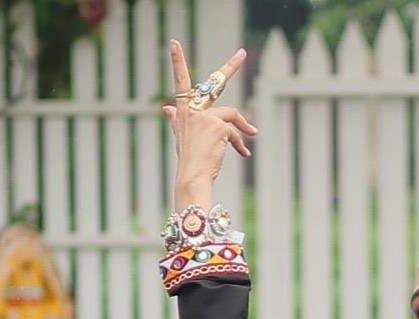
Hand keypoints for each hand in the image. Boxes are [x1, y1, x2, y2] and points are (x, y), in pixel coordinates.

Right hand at [161, 40, 255, 210]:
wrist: (192, 176)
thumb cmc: (188, 158)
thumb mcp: (180, 135)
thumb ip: (176, 118)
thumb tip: (166, 108)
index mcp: (182, 109)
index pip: (180, 81)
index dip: (177, 62)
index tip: (174, 43)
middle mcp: (192, 109)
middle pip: (214, 84)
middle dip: (231, 66)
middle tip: (242, 52)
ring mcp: (205, 116)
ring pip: (231, 114)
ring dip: (243, 125)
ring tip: (252, 134)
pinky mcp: (218, 126)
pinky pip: (235, 131)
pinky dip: (240, 143)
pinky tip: (243, 153)